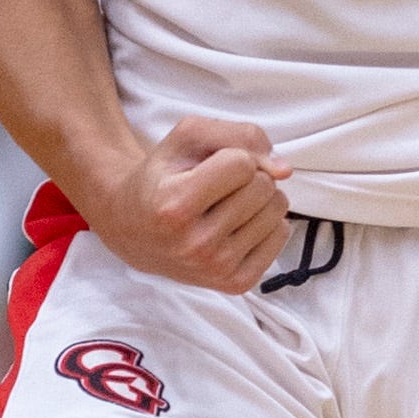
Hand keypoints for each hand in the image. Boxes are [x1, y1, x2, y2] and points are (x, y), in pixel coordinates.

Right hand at [88, 115, 289, 294]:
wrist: (134, 229)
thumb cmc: (164, 176)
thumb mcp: (187, 137)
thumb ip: (239, 134)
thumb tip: (284, 170)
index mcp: (175, 205)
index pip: (242, 163)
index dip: (230, 156)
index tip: (207, 168)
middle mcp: (195, 243)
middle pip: (263, 186)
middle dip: (247, 176)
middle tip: (216, 188)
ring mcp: (217, 268)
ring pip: (277, 209)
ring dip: (259, 198)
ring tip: (226, 205)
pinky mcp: (235, 283)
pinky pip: (281, 234)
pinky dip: (265, 223)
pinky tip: (236, 226)